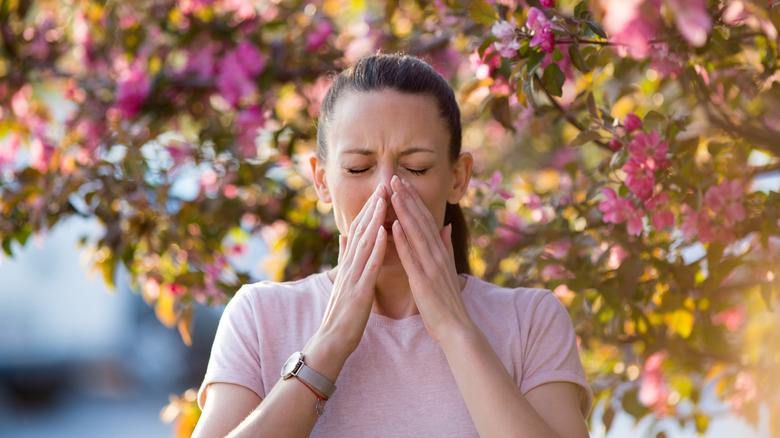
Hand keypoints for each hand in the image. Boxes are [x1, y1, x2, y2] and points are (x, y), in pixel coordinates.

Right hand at [306, 183, 387, 362]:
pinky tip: (384, 233)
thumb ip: (344, 257)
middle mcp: (349, 266)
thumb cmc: (342, 312)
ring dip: (374, 220)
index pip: (359, 231)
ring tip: (383, 200)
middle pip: (361, 231)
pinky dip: (376, 248)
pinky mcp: (358, 291)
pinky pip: (368, 266)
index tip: (379, 190)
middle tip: (383, 184)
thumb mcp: (343, 280)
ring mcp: (352, 277)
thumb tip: (344, 235)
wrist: (332, 340)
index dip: (368, 209)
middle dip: (372, 207)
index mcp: (349, 263)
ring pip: (364, 243)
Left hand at [389, 176, 473, 343]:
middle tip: (394, 178)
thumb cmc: (447, 302)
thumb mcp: (447, 269)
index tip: (403, 183)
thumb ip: (445, 246)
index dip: (414, 200)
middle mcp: (437, 255)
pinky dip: (403, 240)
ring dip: (404, 211)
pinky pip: (411, 257)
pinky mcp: (423, 281)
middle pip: (421, 221)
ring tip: (393, 192)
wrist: (456, 328)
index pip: (426, 220)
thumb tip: (444, 226)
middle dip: (407, 198)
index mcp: (440, 252)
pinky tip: (394, 225)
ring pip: (416, 233)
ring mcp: (431, 267)